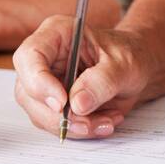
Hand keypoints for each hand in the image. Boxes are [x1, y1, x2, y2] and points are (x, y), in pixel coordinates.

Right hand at [13, 14, 146, 139]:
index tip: (62, 103)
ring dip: (73, 126)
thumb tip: (77, 104)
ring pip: (40, 114)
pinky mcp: (52, 104)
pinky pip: (56, 124)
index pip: (30, 56)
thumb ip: (103, 81)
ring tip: (106, 121)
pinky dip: (80, 129)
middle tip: (89, 123)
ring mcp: (44, 83)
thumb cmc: (129, 54)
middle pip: (28, 91)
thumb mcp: (124, 64)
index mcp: (56, 33)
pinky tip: (103, 121)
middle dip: (58, 115)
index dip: (38, 82)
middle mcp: (45, 58)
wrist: (136, 66)